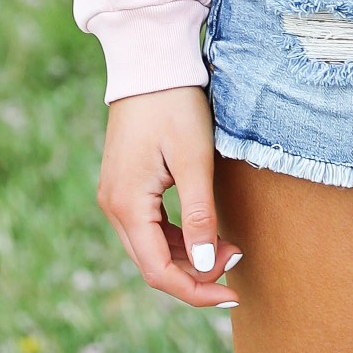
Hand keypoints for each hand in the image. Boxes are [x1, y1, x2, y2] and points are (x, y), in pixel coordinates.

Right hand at [97, 87, 241, 306]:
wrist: (151, 61)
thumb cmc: (174, 104)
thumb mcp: (194, 160)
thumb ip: (200, 217)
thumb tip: (208, 268)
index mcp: (126, 205)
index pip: (159, 272)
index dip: (197, 289)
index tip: (233, 291)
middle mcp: (113, 207)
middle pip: (153, 264)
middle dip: (197, 273)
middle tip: (238, 261)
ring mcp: (116, 196)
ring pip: (152, 248)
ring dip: (189, 256)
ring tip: (229, 246)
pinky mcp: (125, 186)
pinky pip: (150, 227)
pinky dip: (178, 237)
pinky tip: (205, 232)